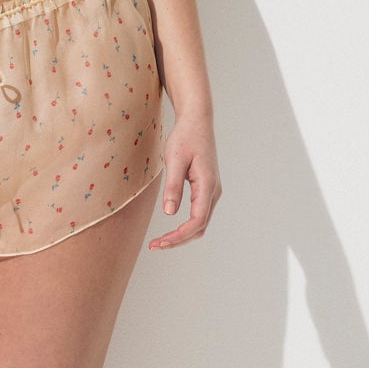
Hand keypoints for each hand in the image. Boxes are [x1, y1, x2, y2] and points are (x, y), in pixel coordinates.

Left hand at [149, 111, 219, 248]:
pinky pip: (198, 215)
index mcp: (208, 185)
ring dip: (181, 235)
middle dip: (178, 240)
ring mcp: (211, 191)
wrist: (197, 122)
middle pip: (200, 227)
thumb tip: (169, 213)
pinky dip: (185, 227)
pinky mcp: (206, 189)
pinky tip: (170, 230)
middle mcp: (213, 191)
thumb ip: (173, 187)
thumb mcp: (175, 160)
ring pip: (200, 223)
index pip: (197, 220)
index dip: (179, 236)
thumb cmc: (185, 137)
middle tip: (154, 246)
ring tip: (159, 242)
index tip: (160, 243)